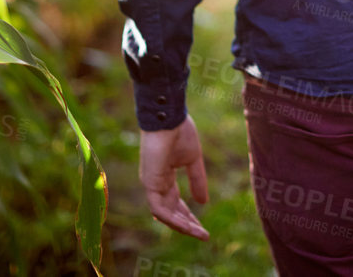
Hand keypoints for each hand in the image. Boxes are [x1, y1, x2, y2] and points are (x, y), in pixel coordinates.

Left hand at [139, 116, 209, 239]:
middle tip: (203, 235)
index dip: (189, 216)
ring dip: (182, 226)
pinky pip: (160, 208)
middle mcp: (155, 183)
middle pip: (170, 212)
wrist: (169, 117)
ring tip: (199, 233)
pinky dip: (174, 219)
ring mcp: (151, 184)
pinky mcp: (149, 183)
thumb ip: (197, 180)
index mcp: (164, 176)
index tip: (202, 227)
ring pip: (164, 214)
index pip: (176, 203)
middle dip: (187, 224)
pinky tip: (188, 225)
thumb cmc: (180, 132)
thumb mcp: (193, 160)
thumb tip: (203, 202)